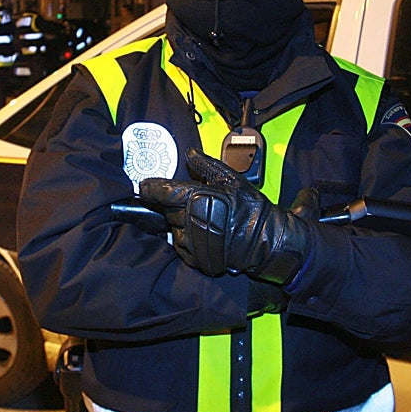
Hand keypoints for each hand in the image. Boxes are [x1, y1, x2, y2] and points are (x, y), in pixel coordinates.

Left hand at [140, 148, 316, 285]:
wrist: (266, 240)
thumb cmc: (250, 208)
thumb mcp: (230, 179)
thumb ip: (206, 165)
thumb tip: (191, 153)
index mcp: (195, 198)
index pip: (160, 192)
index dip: (150, 188)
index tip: (145, 187)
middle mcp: (189, 220)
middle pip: (167, 210)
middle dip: (175, 205)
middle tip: (195, 204)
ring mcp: (192, 241)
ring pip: (173, 229)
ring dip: (182, 223)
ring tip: (205, 220)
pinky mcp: (196, 258)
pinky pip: (181, 247)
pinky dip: (188, 240)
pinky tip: (205, 235)